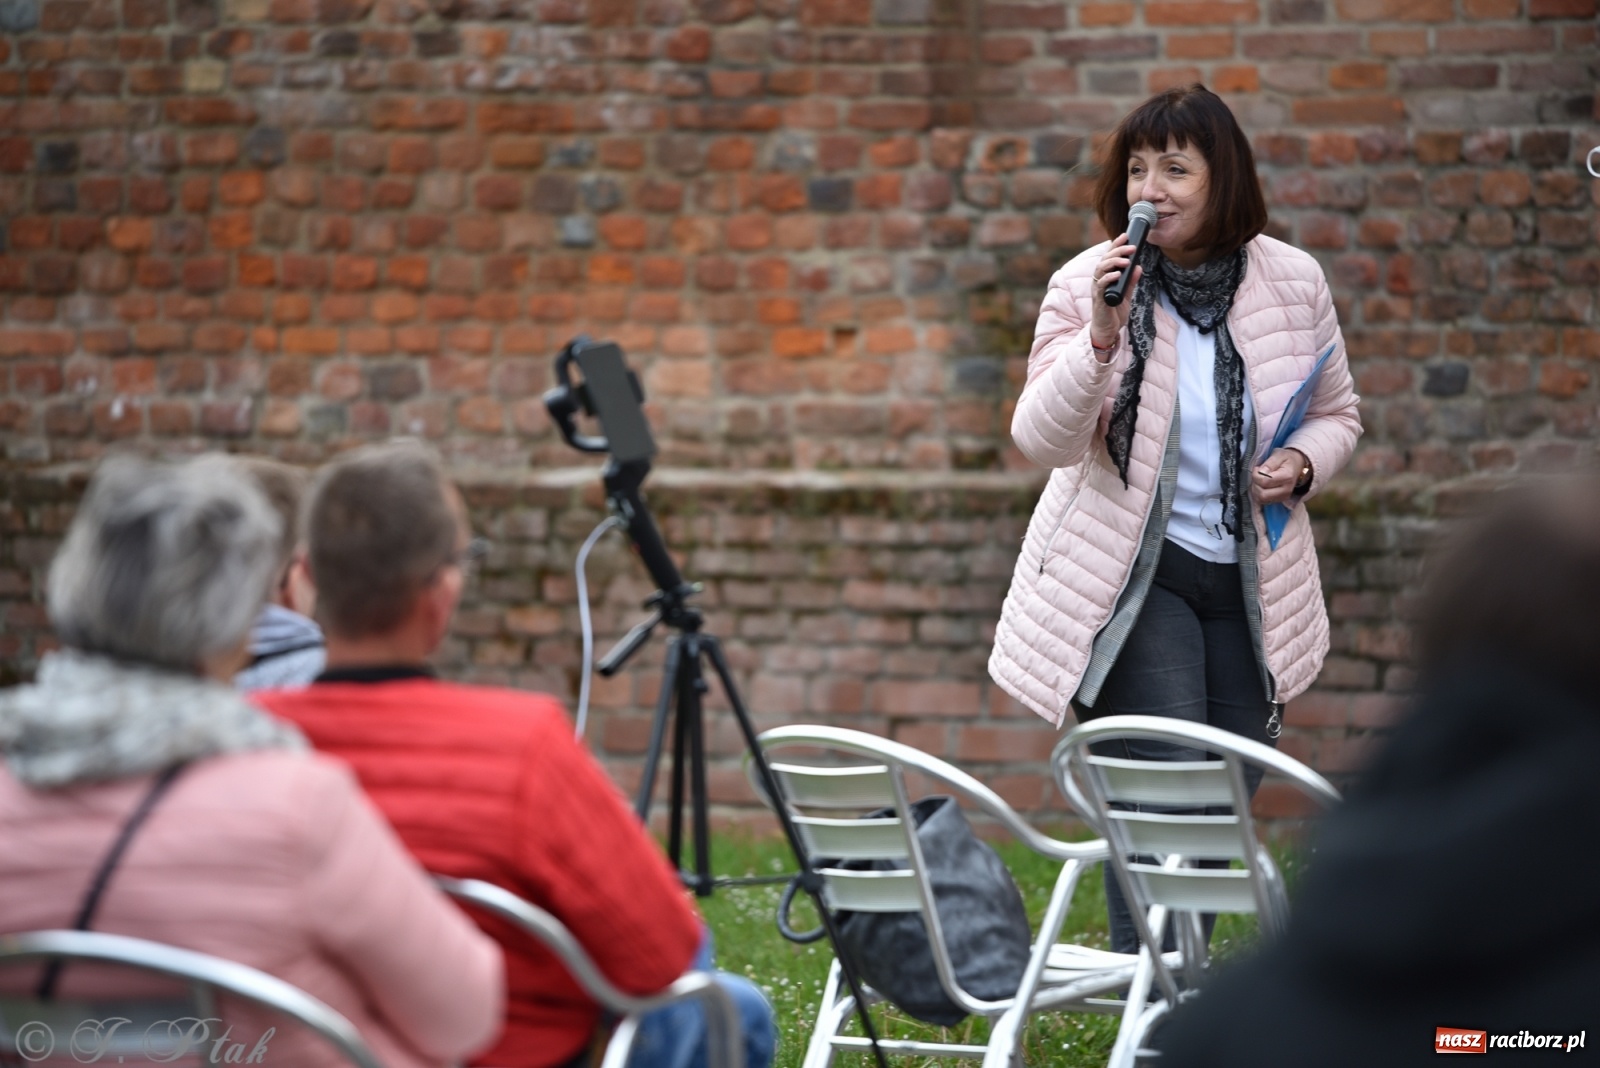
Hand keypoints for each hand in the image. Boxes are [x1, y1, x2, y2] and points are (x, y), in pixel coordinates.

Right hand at [1089, 233, 1143, 356]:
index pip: (1109, 256)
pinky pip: (1101, 285)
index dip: (1116, 245)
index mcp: (1105, 277)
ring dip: (1113, 263)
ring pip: (1101, 270)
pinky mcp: (1098, 299)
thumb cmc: (1114, 313)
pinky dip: (1109, 278)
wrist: (1108, 331)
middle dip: (1117, 251)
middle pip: (1104, 260)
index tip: (1126, 236)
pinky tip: (1117, 274)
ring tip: (1126, 260)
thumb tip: (1138, 267)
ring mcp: (1098, 289)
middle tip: (1131, 247)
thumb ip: (1131, 281)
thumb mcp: (1127, 294)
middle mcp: (1099, 280)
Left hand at [1253, 448, 1309, 504]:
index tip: (1257, 468)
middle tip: (1257, 475)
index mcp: (1287, 477)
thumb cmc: (1287, 459)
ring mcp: (1283, 497)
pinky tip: (1261, 486)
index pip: (1264, 482)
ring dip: (1256, 490)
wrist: (1297, 465)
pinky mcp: (1279, 500)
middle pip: (1262, 495)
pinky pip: (1263, 502)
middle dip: (1255, 484)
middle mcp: (1286, 490)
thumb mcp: (1279, 455)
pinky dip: (1258, 494)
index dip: (1256, 475)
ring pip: (1261, 500)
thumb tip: (1260, 472)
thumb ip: (1269, 463)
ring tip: (1260, 480)